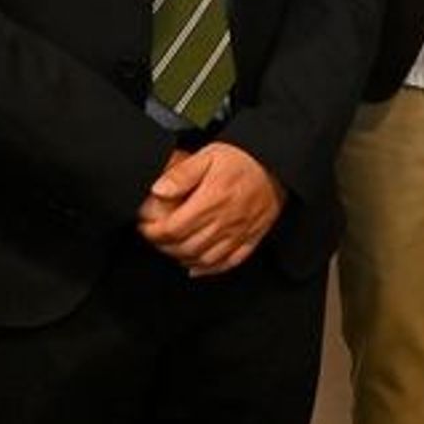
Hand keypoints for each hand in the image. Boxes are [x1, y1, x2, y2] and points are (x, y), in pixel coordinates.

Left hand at [137, 142, 282, 275]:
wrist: (279, 162)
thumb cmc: (245, 158)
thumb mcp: (209, 154)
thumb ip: (182, 173)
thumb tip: (158, 191)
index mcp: (212, 200)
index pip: (173, 228)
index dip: (153, 232)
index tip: (145, 226)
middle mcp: (226, 221)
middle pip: (185, 247)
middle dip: (163, 246)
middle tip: (155, 238)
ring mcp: (240, 232)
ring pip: (204, 259)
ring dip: (183, 258)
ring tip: (173, 249)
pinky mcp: (253, 237)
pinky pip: (229, 262)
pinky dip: (210, 269)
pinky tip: (197, 267)